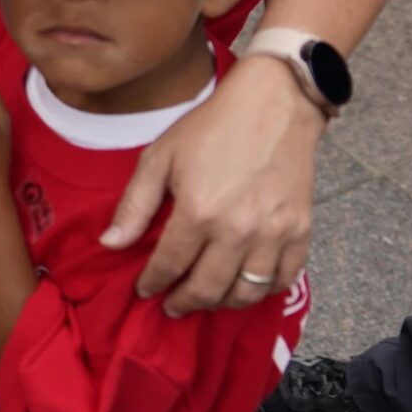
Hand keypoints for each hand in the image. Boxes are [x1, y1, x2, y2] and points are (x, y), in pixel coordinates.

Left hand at [101, 55, 318, 314]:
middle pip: (207, 289)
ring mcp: (274, 235)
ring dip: (222, 304)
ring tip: (206, 298)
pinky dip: (264, 292)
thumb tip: (110, 244)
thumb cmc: (211, 128)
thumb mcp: (160, 157)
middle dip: (184, 303)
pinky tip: (246, 287)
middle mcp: (238, 232)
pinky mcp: (301, 231)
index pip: (169, 266)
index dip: (153, 284)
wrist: (274, 105)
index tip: (145, 290)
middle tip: (172, 305)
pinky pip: (284, 279)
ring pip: (246, 293)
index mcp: (199, 213)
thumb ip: (134, 205)